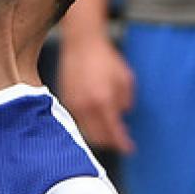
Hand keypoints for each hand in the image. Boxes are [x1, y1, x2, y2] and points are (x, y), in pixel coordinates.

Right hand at [57, 33, 135, 153]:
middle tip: (120, 140)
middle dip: (110, 141)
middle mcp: (86, 106)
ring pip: (86, 130)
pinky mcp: (65, 99)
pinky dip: (88, 123)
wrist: (82, 44)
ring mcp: (74, 104)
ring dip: (98, 133)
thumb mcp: (126, 79)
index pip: (113, 132)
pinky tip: (95, 117)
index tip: (129, 148)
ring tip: (108, 128)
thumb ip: (126, 101)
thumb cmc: (105, 59)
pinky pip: (78, 119)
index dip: (122, 143)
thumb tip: (122, 114)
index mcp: (103, 101)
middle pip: (98, 137)